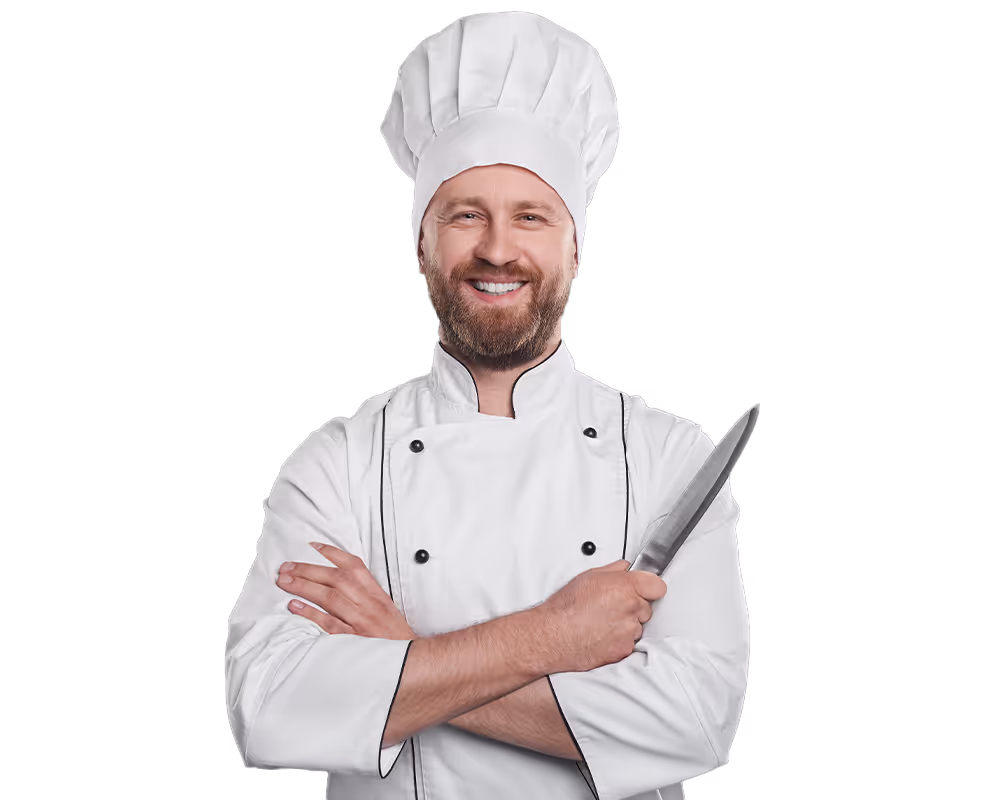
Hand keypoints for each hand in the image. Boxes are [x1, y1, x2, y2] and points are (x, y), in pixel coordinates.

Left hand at [276, 542, 416, 640]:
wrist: (410, 663)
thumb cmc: (396, 638)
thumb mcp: (386, 610)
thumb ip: (366, 595)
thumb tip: (339, 582)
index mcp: (377, 595)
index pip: (354, 566)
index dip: (333, 554)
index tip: (313, 546)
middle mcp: (369, 605)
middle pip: (335, 579)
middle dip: (308, 570)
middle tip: (287, 567)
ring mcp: (360, 622)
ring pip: (329, 597)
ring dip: (304, 587)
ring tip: (285, 581)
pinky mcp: (353, 640)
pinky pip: (328, 623)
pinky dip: (310, 613)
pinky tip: (295, 606)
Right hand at [535, 560, 666, 673]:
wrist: (554, 636)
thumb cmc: (566, 607)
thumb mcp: (588, 577)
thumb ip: (613, 570)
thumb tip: (623, 568)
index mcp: (625, 587)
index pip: (657, 586)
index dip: (649, 587)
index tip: (643, 588)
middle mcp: (631, 608)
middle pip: (647, 607)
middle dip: (633, 606)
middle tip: (612, 606)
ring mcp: (629, 631)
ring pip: (637, 626)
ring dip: (626, 624)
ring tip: (602, 622)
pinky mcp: (624, 650)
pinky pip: (629, 643)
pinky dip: (619, 640)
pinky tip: (601, 634)